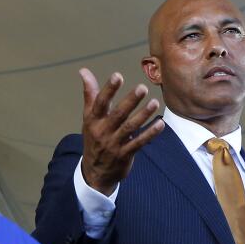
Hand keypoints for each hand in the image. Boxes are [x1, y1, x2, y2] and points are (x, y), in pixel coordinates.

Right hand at [79, 68, 164, 194]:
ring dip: (143, 115)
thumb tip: (84, 71)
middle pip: (118, 114)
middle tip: (142, 88)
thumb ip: (90, 94)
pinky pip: (139, 142)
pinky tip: (160, 123)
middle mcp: (103, 131)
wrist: (94, 173)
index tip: (118, 76)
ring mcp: (114, 144)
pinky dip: (150, 133)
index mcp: (93, 121)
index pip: (100, 103)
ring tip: (154, 103)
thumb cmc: (93, 139)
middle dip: (130, 101)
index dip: (109, 89)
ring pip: (130, 128)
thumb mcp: (89, 118)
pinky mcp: (125, 155)